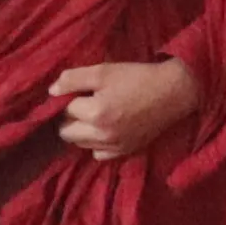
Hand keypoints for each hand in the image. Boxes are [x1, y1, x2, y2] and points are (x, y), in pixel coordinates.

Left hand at [50, 58, 202, 158]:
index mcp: (95, 113)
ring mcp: (114, 146)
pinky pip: (98, 154)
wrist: (174, 92)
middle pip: (67, 132)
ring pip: (80, 144)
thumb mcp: (104, 71)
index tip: (82, 90)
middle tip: (85, 103)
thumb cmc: (138, 77)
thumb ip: (73, 79)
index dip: (71, 98)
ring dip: (81, 131)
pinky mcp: (125, 151)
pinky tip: (105, 129)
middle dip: (71, 118)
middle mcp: (102, 134)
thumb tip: (51, 92)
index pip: (66, 109)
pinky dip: (96, 143)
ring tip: (95, 115)